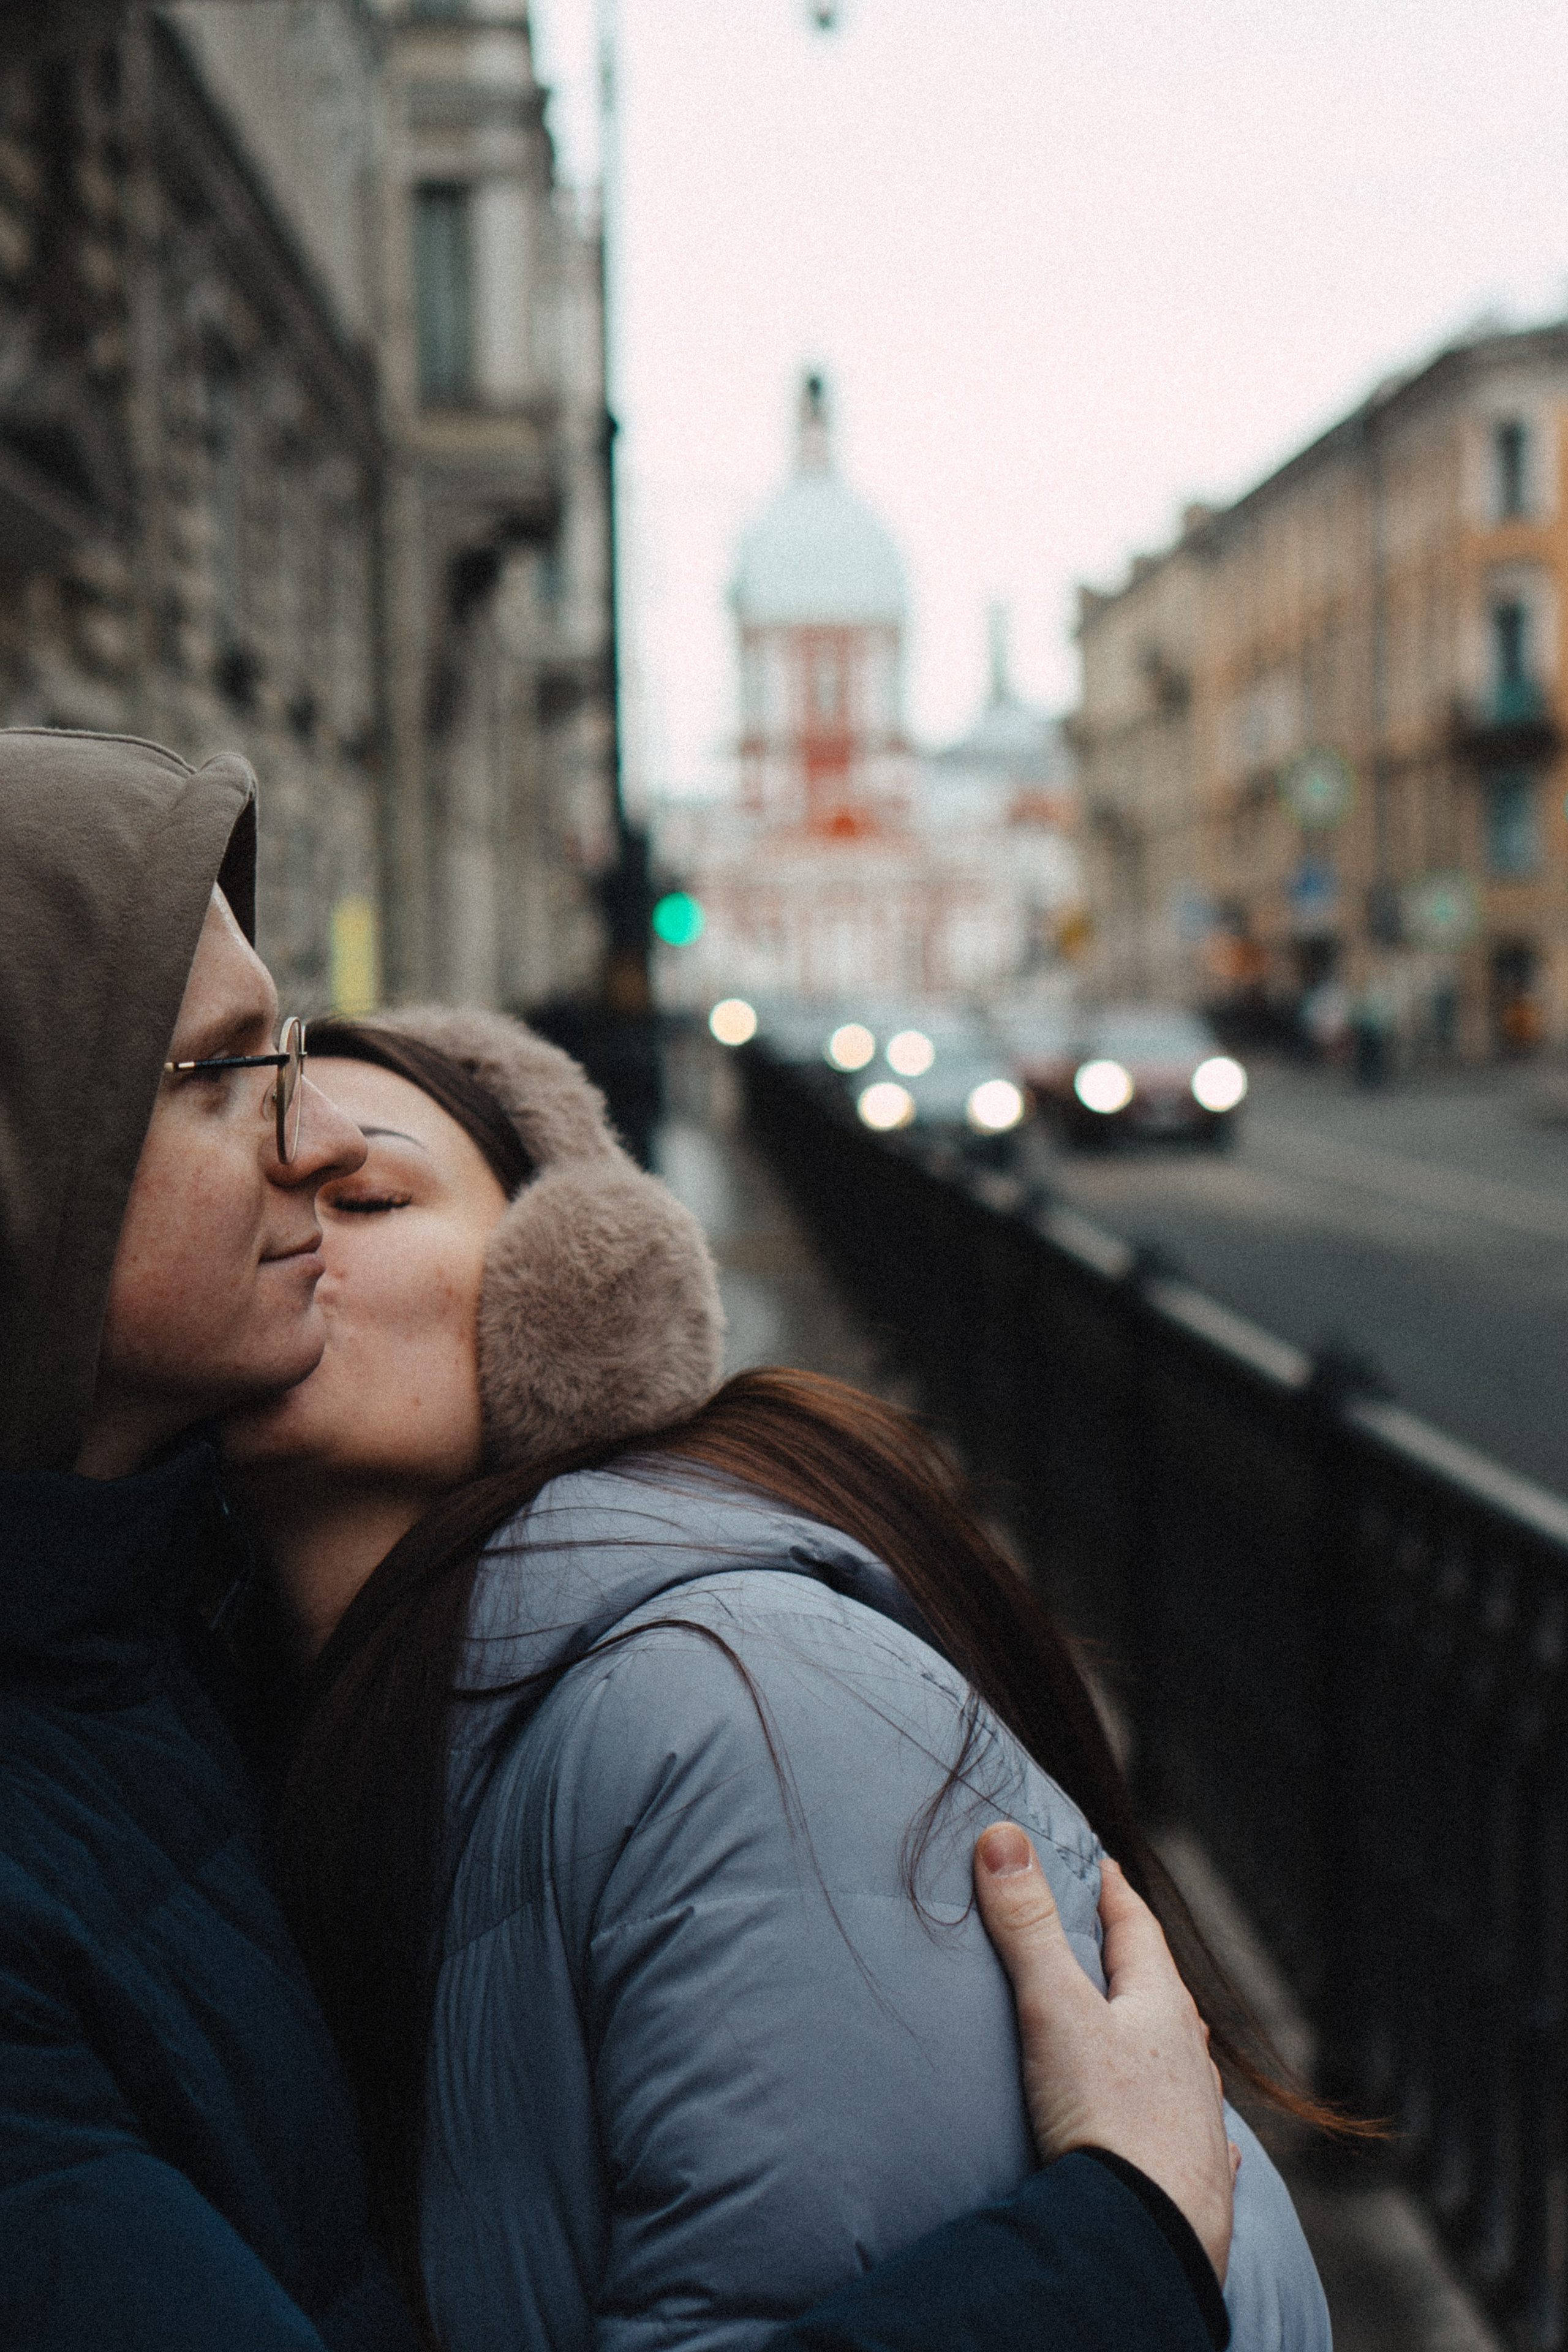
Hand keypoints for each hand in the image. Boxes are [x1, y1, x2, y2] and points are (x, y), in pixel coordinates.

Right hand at [974, 1823, 1237, 2284]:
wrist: (1149, 2237)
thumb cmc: (1106, 2119)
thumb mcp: (1054, 2011)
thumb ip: (1026, 1926)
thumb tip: (1002, 1836)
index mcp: (1160, 2005)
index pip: (1135, 1926)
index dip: (1111, 1890)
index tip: (1098, 1863)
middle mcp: (1188, 2054)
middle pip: (1159, 1989)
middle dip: (1132, 1959)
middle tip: (1110, 1936)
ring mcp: (1196, 2115)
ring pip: (1179, 2054)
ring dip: (1156, 2032)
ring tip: (1141, 2024)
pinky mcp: (1194, 2171)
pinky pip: (1190, 2123)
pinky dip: (1178, 2106)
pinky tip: (1186, 2119)